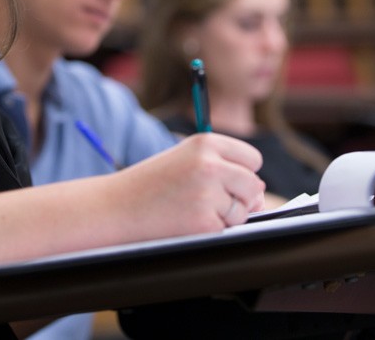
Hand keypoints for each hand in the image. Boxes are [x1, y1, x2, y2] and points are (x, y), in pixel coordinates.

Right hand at [115, 133, 265, 235]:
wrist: (114, 207)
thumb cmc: (152, 184)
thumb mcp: (186, 161)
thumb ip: (224, 169)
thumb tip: (260, 196)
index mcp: (206, 143)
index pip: (252, 159)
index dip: (242, 173)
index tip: (222, 180)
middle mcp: (210, 164)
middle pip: (254, 184)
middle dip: (240, 196)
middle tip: (207, 199)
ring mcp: (208, 193)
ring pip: (243, 210)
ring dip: (225, 216)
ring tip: (191, 209)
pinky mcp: (204, 222)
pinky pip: (227, 229)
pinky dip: (212, 231)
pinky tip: (186, 222)